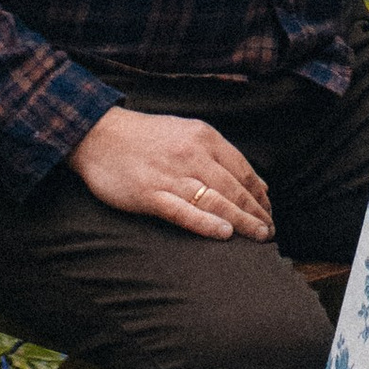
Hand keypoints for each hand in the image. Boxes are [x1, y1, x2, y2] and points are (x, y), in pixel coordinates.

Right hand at [68, 107, 274, 239]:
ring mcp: (171, 175)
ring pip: (215, 201)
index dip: (259, 193)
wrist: (99, 135)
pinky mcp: (149, 195)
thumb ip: (218, 153)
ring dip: (242, 221)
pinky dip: (206, 223)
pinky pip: (184, 212)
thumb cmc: (146, 137)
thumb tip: (252, 181)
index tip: (269, 210)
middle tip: (269, 231)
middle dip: (256, 211)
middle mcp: (192, 155)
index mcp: (204, 137)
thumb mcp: (187, 132)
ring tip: (258, 236)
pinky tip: (225, 234)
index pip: (242, 169)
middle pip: (234, 188)